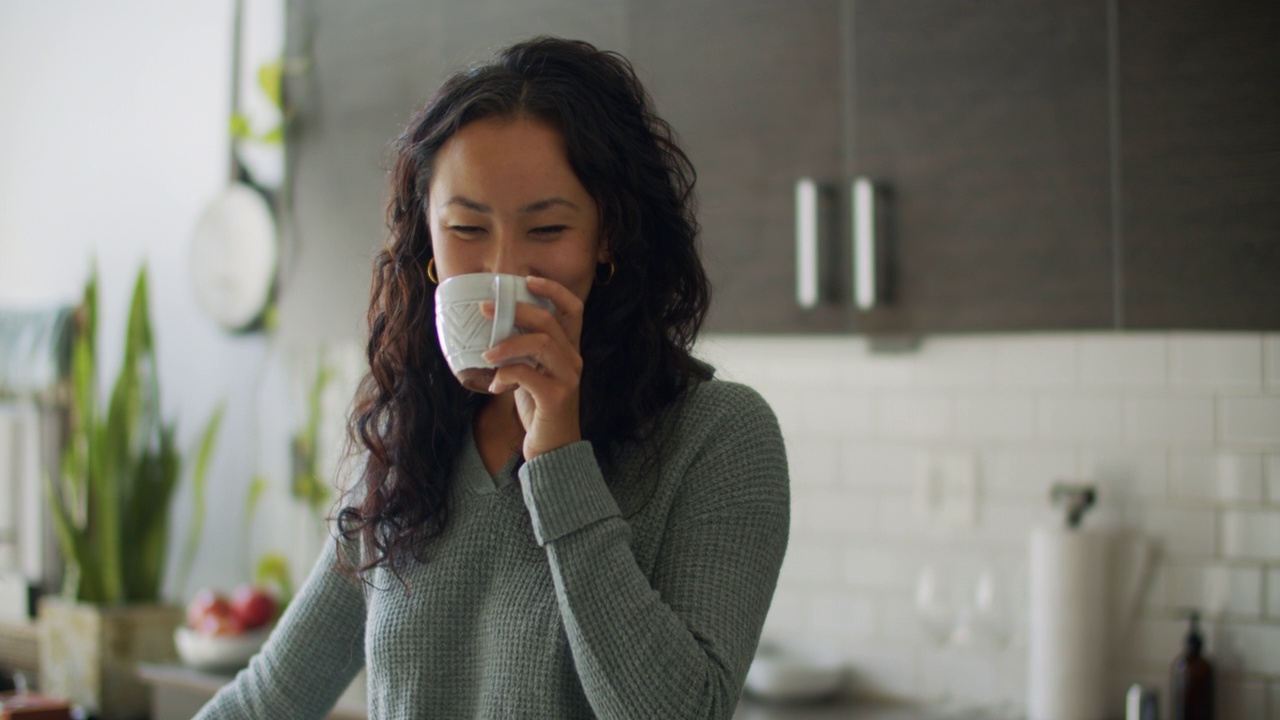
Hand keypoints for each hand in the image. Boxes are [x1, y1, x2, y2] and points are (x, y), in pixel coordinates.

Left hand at [481, 276, 583, 459]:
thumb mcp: (531, 374)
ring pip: (540, 343)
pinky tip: (495, 387)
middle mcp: (573, 360)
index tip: (528, 279)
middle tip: (485, 309)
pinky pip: (527, 374)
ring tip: (486, 355)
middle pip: (549, 321)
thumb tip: (491, 329)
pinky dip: (506, 375)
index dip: (554, 289)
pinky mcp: (557, 397)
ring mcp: (568, 378)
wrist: (553, 451)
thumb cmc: (539, 410)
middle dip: (515, 309)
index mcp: (568, 350)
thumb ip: (521, 353)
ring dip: (507, 344)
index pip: (573, 309)